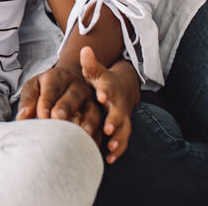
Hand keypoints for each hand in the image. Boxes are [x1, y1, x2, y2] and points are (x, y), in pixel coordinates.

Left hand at [16, 64, 102, 141]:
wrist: (67, 81)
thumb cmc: (45, 89)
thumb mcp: (33, 87)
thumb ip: (28, 101)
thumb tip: (21, 119)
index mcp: (57, 77)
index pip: (52, 88)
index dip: (46, 101)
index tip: (42, 115)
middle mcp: (76, 86)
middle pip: (73, 96)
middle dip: (66, 107)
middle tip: (58, 119)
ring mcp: (90, 100)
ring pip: (92, 110)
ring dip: (88, 122)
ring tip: (83, 133)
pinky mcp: (99, 113)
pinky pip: (101, 125)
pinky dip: (99, 135)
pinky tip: (94, 145)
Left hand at [80, 46, 138, 163]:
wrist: (123, 88)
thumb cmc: (102, 81)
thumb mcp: (96, 71)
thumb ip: (90, 64)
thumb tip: (84, 49)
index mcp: (110, 88)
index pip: (109, 88)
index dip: (106, 92)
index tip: (102, 96)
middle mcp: (118, 104)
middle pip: (118, 112)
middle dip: (114, 120)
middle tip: (108, 128)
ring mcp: (122, 118)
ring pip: (124, 129)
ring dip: (118, 139)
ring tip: (111, 148)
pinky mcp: (122, 129)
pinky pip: (123, 141)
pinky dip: (118, 150)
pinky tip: (110, 159)